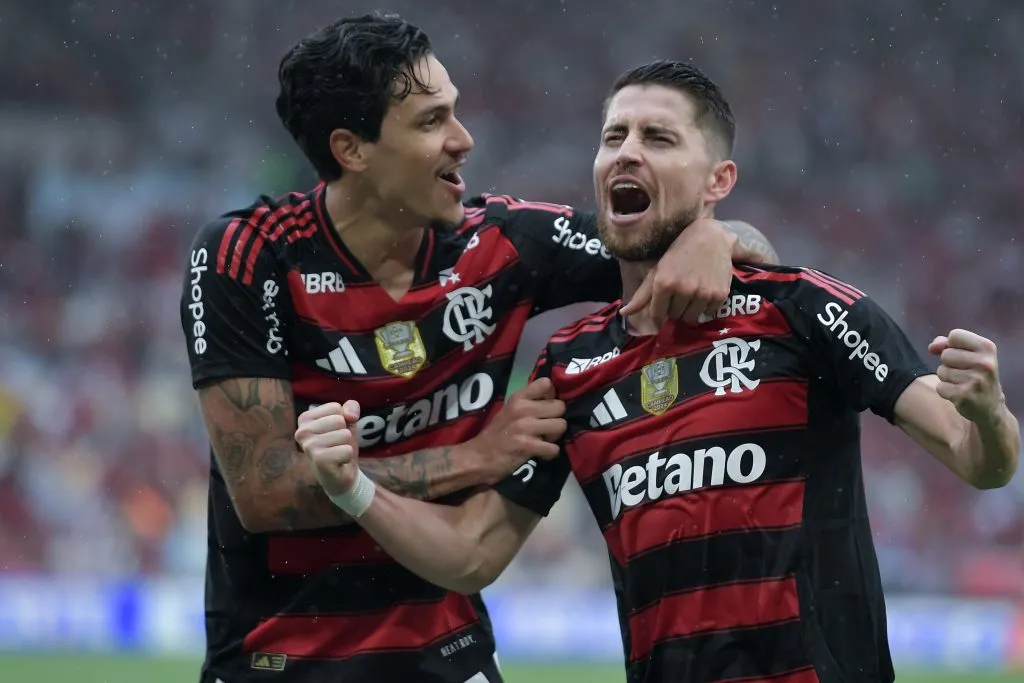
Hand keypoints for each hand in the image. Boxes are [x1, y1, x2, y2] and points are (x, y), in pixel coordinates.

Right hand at [296, 400, 362, 496]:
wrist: (340, 475)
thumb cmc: (340, 445)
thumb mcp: (347, 422)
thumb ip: (350, 408)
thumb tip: (350, 415)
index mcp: (305, 419)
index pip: (335, 407)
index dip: (342, 420)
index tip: (334, 432)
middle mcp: (302, 431)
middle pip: (339, 420)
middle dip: (344, 433)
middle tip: (336, 445)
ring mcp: (309, 446)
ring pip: (344, 435)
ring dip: (346, 445)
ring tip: (336, 453)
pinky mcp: (319, 459)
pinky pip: (347, 450)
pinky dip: (347, 456)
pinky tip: (338, 462)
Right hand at [469, 378, 566, 482]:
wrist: (478, 458)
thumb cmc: (497, 434)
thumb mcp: (509, 410)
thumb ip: (529, 402)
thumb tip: (554, 397)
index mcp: (518, 398)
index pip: (547, 384)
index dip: (552, 396)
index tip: (546, 408)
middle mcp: (522, 408)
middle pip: (560, 407)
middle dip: (556, 419)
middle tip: (544, 429)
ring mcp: (524, 426)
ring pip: (561, 426)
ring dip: (554, 437)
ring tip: (542, 441)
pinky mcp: (527, 445)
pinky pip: (554, 448)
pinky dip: (550, 453)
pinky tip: (540, 453)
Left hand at [619, 218, 733, 325]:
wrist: (711, 238)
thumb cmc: (678, 253)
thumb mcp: (657, 271)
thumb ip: (641, 295)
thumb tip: (623, 314)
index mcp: (664, 283)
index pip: (657, 314)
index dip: (659, 310)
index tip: (664, 302)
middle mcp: (683, 289)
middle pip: (674, 317)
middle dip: (674, 308)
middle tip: (679, 293)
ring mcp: (702, 293)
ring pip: (691, 318)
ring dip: (689, 310)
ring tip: (691, 293)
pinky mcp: (719, 295)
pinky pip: (708, 313)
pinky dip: (705, 306)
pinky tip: (704, 291)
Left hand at [929, 329, 1004, 424]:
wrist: (991, 407)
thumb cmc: (976, 375)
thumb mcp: (969, 354)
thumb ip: (947, 344)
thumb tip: (932, 347)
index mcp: (987, 347)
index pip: (955, 335)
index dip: (951, 345)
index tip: (963, 355)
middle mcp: (984, 363)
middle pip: (945, 354)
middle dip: (949, 364)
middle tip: (964, 373)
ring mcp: (975, 380)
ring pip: (941, 371)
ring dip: (947, 378)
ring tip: (962, 383)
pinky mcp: (964, 395)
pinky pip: (940, 387)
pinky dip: (945, 391)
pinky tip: (959, 394)